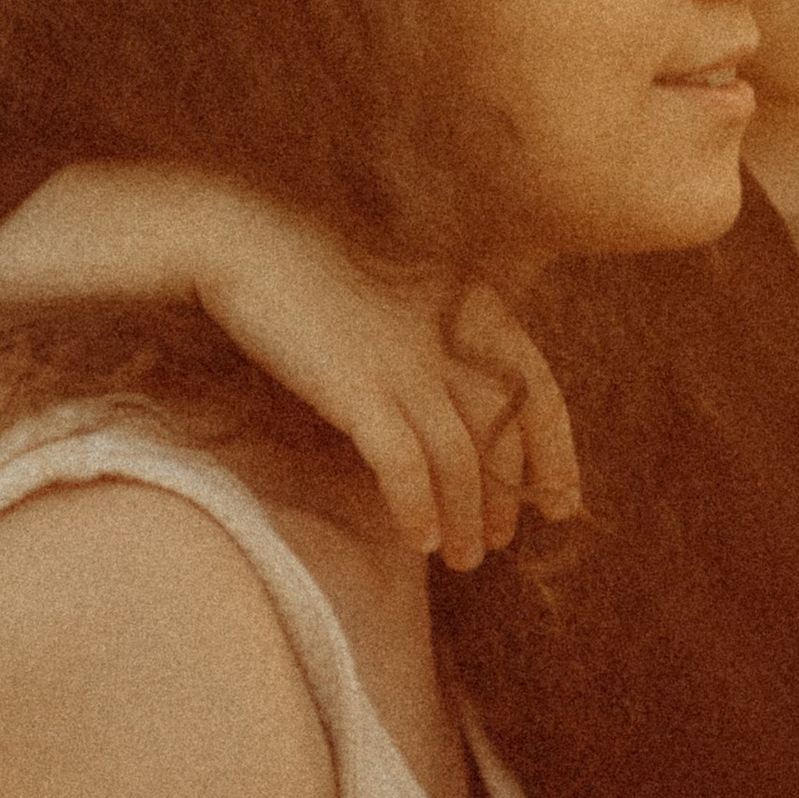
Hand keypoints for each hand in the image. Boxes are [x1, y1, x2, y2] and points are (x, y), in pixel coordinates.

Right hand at [0, 165, 580, 569]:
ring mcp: (406, 362)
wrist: (241, 240)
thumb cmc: (313, 275)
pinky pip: (406, 466)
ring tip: (460, 557)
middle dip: (507, 496)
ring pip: (460, 461)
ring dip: (464, 518)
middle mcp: (449, 336)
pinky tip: (417, 539)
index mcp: (471, 306)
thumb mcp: (398, 302)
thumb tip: (460, 413)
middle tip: (497, 540)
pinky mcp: (359, 387)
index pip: (538, 390)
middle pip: (505, 434)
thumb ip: (438, 345)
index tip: (557, 499)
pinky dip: (416, 507)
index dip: (555, 451)